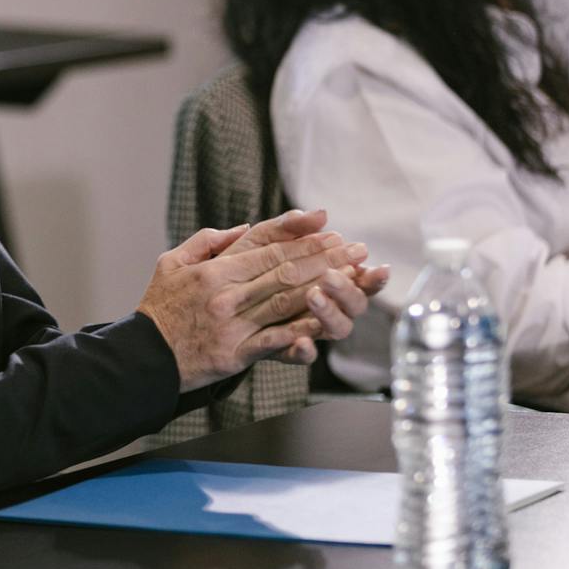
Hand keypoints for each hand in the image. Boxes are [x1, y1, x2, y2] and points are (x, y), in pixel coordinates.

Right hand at [136, 218, 372, 390]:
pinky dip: (302, 331)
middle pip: (283, 271)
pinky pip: (274, 340)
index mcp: (213, 270)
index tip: (330, 229)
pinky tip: (327, 322)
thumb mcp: (171, 262)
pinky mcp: (235, 353)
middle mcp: (225, 293)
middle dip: (324, 258)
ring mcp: (231, 324)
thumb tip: (242, 227)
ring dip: (323, 288)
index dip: (303, 238)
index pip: (267, 247)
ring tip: (352, 278)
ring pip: (284, 301)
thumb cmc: (160, 309)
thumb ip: (206, 241)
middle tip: (354, 249)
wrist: (144, 357)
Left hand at [216, 209, 387, 363]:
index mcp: (323, 279)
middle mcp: (322, 306)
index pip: (357, 276)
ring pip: (337, 328)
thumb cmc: (233, 268)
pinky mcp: (281, 349)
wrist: (199, 305)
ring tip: (315, 296)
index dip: (368, 271)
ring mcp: (304, 328)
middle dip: (349, 288)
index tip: (366, 257)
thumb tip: (321, 214)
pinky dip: (304, 350)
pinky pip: (300, 355)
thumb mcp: (257, 242)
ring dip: (331, 313)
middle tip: (335, 276)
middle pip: (354, 302)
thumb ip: (287, 227)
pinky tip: (303, 343)